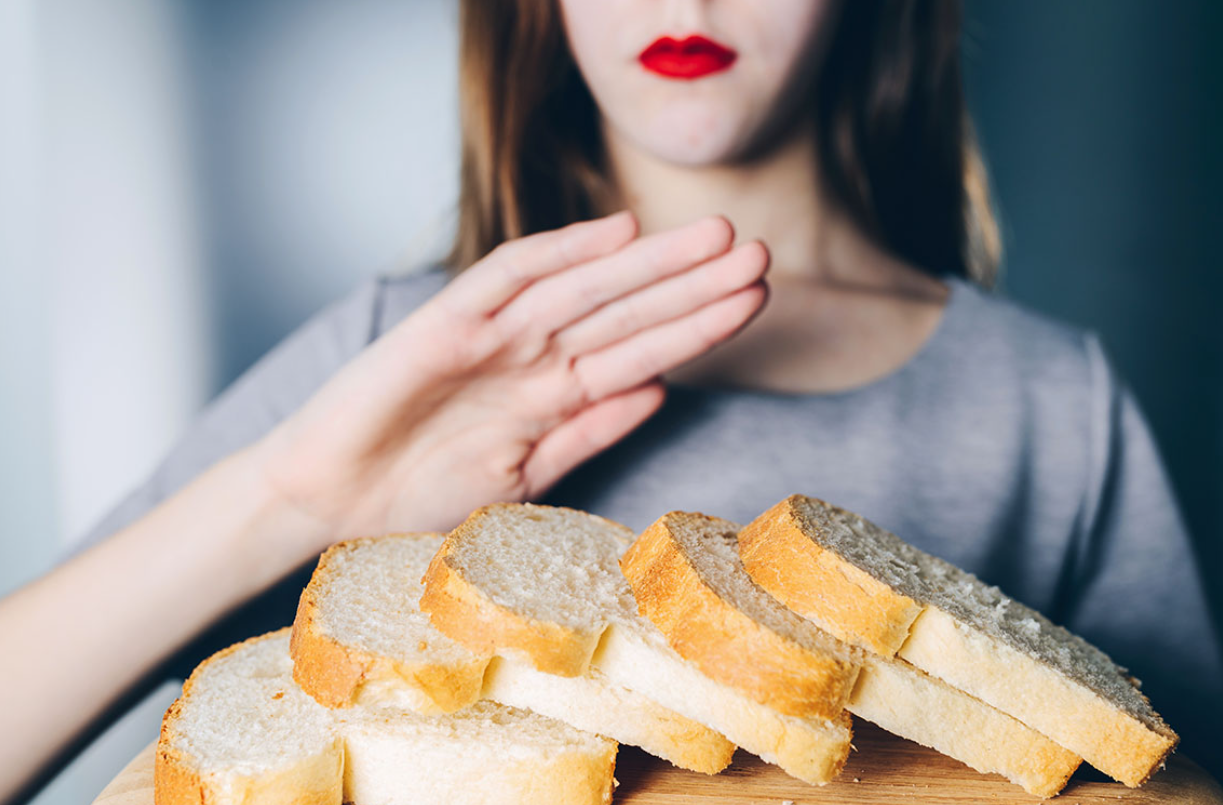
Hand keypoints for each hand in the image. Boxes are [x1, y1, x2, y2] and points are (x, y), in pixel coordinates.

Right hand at [254, 211, 767, 546]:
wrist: (327, 504)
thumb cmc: (415, 496)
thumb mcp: (522, 477)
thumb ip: (586, 433)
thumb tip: (657, 391)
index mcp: (552, 395)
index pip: (640, 351)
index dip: (698, 325)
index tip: (754, 299)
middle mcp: (530, 358)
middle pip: (626, 313)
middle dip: (692, 285)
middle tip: (759, 251)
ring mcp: (490, 338)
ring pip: (584, 291)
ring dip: (650, 267)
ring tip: (716, 238)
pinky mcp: (441, 327)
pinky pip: (505, 280)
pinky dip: (559, 255)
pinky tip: (615, 233)